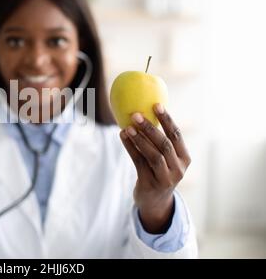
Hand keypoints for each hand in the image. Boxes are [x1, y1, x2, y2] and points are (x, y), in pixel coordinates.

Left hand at [119, 103, 190, 233]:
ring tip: (127, 127)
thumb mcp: (166, 158)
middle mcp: (178, 169)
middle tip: (136, 115)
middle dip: (150, 128)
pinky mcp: (150, 184)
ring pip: (153, 155)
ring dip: (139, 139)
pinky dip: (130, 148)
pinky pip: (139, 162)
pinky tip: (123, 136)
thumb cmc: (158, 171)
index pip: (177, 135)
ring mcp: (165, 178)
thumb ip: (159, 140)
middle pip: (165, 145)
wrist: (154, 201)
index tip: (157, 105)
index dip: (167, 120)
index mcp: (185, 158)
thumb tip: (144, 111)